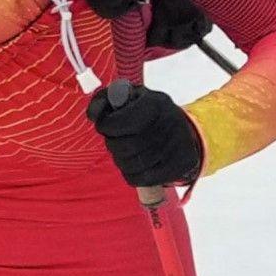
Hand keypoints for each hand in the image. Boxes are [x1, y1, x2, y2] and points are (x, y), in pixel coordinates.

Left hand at [88, 82, 206, 191]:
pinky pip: (142, 179)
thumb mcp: (123, 96)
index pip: (120, 122)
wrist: (181, 128)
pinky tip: (135, 163)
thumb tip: (93, 116)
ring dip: (121, 160)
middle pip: (125, 147)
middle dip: (113, 145)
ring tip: (125, 151)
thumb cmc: (143, 111)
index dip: (105, 126)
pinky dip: (131, 173)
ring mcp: (179, 145)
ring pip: (132, 164)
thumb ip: (102, 101)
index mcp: (156, 103)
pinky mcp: (182, 165)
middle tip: (116, 140)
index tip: (105, 126)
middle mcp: (171, 123)